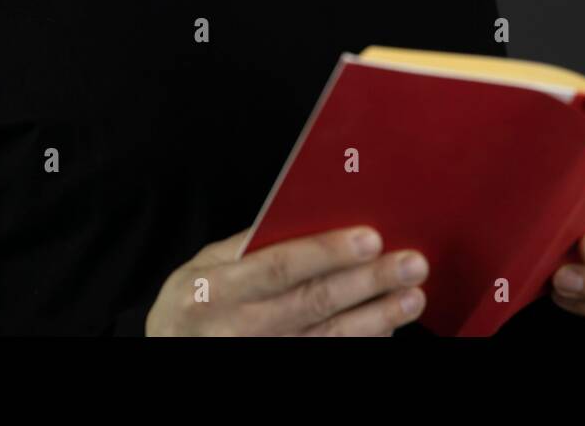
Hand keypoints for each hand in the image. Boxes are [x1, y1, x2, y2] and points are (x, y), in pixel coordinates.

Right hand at [145, 225, 428, 335]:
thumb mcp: (204, 265)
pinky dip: (362, 343)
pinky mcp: (281, 371)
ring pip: (329, 337)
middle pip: (314, 302)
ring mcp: (263, 355)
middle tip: (412, 264)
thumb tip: (308, 214)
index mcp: (218, 288)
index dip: (327, 253)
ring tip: (412, 297)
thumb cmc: (193, 302)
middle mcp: (240, 326)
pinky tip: (388, 326)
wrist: (172, 351)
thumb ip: (249, 242)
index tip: (371, 238)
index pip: (280, 267)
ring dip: (377, 317)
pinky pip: (327, 359)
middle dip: (368, 282)